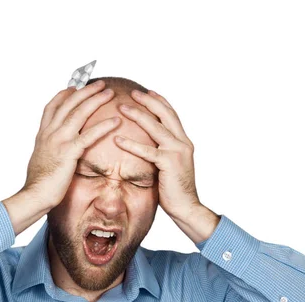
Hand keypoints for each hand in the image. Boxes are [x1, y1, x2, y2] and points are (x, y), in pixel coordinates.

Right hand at [22, 80, 121, 209]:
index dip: (64, 95)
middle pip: (68, 103)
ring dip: (95, 100)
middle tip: (100, 84)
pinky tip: (116, 121)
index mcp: (43, 134)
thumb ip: (48, 148)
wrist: (35, 194)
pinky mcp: (69, 152)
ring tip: (109, 93)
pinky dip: (104, 126)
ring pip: (79, 113)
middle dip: (85, 91)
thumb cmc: (38, 183)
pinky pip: (89, 135)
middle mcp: (50, 133)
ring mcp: (59, 140)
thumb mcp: (41, 159)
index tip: (74, 87)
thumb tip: (53, 148)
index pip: (52, 107)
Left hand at [114, 90, 199, 222]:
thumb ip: (161, 152)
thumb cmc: (174, 189)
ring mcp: (177, 151)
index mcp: (183, 142)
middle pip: (165, 114)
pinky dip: (131, 144)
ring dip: (138, 115)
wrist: (187, 207)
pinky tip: (117, 139)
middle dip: (148, 101)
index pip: (171, 115)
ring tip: (122, 107)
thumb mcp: (169, 165)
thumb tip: (148, 146)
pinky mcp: (169, 163)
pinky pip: (147, 150)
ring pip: (156, 127)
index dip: (159, 101)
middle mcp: (183, 143)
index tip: (146, 91)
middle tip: (132, 93)